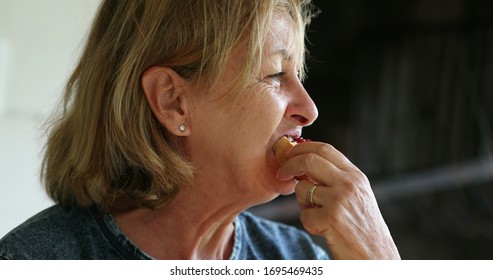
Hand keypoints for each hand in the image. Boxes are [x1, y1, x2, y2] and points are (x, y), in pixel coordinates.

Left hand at [277, 141, 399, 259]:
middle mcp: (349, 184)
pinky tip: (324, 230)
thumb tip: (304, 164)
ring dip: (302, 202)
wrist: (376, 257)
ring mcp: (340, 200)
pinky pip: (304, 215)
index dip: (302, 148)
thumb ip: (336, 179)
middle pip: (309, 160)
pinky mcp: (331, 218)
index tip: (289, 154)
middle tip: (281, 174)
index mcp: (356, 176)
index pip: (325, 148)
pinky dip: (309, 223)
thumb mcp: (357, 196)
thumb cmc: (363, 229)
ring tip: (317, 214)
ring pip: (302, 188)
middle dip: (289, 164)